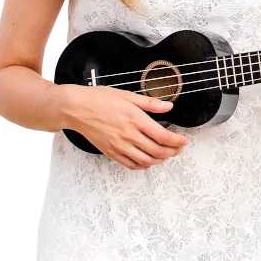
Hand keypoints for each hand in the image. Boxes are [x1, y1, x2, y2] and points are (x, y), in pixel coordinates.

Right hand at [58, 84, 189, 169]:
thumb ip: (149, 103)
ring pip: (145, 161)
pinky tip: (148, 160)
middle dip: (172, 152)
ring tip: (166, 155)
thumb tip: (168, 106)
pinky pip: (130, 164)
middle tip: (179, 149)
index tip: (184, 141)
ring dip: (159, 160)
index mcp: (135, 119)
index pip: (163, 136)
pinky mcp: (110, 152)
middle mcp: (128, 135)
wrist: (76, 108)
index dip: (177, 141)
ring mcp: (119, 146)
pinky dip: (143, 165)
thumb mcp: (127, 95)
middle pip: (157, 151)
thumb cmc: (99, 99)